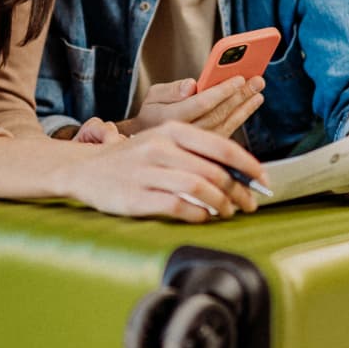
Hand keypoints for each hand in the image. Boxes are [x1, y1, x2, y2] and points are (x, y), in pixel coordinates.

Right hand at [66, 122, 269, 221]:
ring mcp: (146, 172)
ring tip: (228, 212)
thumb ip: (196, 152)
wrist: (85, 169)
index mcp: (172, 131)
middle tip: (249, 204)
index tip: (263, 180)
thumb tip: (239, 172)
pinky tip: (203, 217)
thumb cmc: (133, 158)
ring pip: (199, 188)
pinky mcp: (135, 197)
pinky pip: (177, 206)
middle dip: (239, 191)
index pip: (222, 147)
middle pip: (214, 171)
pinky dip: (197, 214)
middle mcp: (160, 148)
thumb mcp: (162, 142)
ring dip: (221, 204)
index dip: (248, 165)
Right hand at [119, 76, 265, 139]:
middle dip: (240, 96)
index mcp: (169, 119)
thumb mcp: (152, 98)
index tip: (239, 78)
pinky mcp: (205, 157)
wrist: (143, 153)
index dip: (222, 91)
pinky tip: (250, 106)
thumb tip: (191, 86)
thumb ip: (170, 90)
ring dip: (244, 108)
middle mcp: (184, 136)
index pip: (201, 103)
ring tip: (258, 92)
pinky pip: (226, 137)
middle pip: (217, 114)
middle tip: (257, 81)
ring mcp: (196, 149)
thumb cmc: (150, 119)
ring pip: (225, 127)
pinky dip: (241, 119)